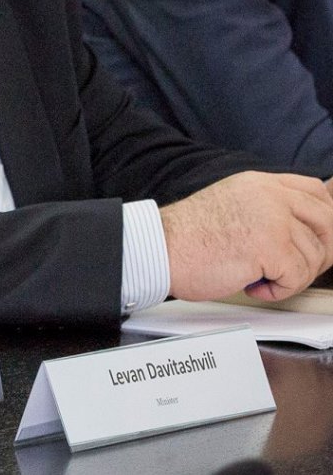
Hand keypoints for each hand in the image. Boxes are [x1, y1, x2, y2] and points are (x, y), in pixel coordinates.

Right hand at [161, 171, 332, 302]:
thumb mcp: (231, 205)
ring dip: (292, 277)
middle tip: (297, 269)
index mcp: (259, 184)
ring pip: (314, 255)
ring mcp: (273, 220)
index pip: (314, 191)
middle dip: (321, 252)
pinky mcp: (270, 247)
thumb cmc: (185, 236)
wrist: (158, 249)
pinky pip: (297, 276)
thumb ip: (264, 207)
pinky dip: (279, 290)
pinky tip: (254, 287)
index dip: (324, 217)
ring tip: (261, 279)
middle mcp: (270, 196)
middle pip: (327, 222)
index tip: (317, 238)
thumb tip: (299, 229)